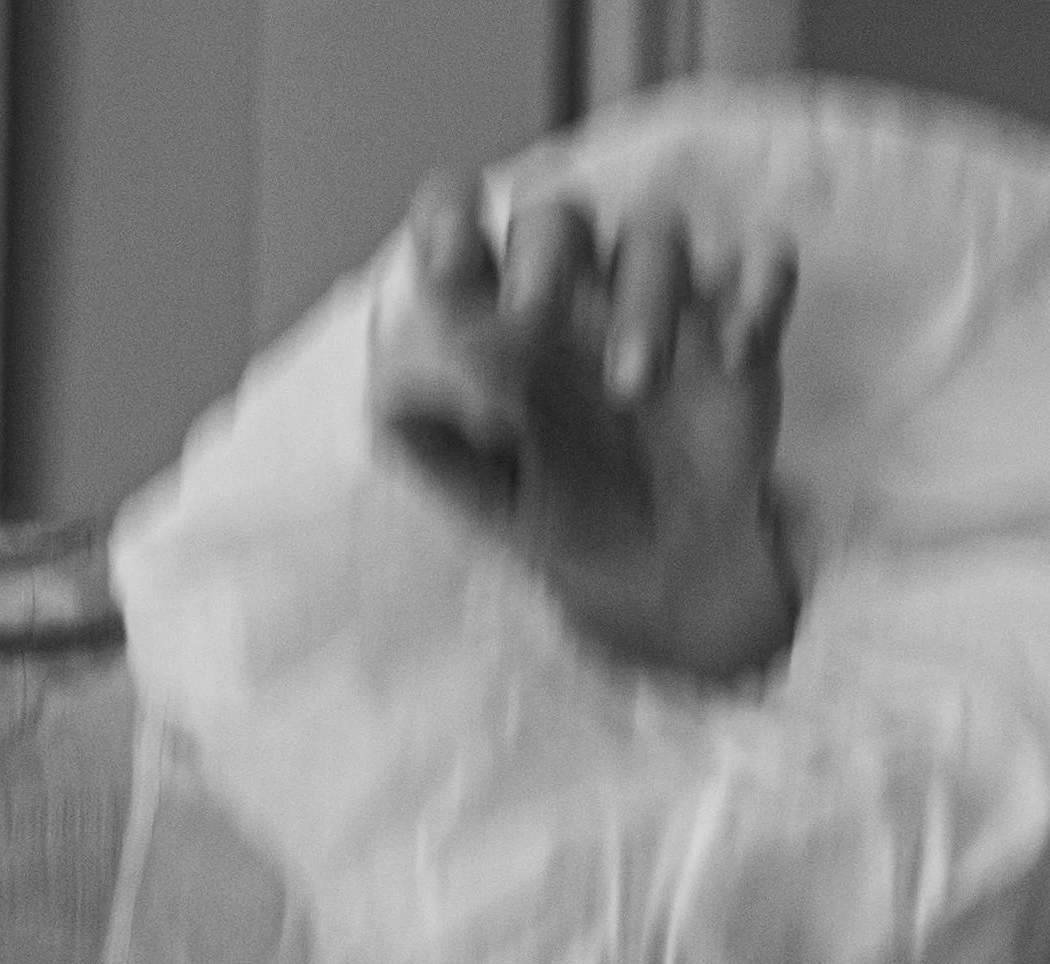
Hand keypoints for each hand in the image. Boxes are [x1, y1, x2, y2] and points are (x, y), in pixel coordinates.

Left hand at [368, 174, 800, 685]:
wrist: (655, 563)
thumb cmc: (560, 513)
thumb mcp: (491, 502)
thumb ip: (438, 457)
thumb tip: (384, 408)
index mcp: (503, 321)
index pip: (464, 230)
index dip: (449, 218)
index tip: (440, 259)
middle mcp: (579, 291)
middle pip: (557, 222)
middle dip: (541, 258)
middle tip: (529, 318)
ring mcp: (662, 297)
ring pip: (655, 241)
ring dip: (643, 299)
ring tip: (632, 386)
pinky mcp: (736, 320)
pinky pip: (761, 265)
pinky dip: (756, 290)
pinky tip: (736, 349)